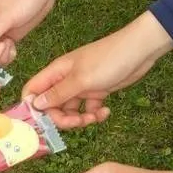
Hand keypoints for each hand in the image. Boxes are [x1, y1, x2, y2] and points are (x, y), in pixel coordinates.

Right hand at [23, 12, 172, 128]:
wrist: (140, 50)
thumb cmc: (108, 59)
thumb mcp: (81, 79)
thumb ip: (58, 93)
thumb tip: (35, 104)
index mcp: (56, 73)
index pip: (32, 91)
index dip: (33, 107)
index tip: (44, 121)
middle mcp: (65, 80)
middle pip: (51, 106)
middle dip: (62, 118)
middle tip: (78, 122)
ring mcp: (80, 86)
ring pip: (70, 110)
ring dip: (80, 119)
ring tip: (94, 118)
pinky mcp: (96, 92)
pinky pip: (88, 109)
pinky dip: (95, 114)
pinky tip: (106, 111)